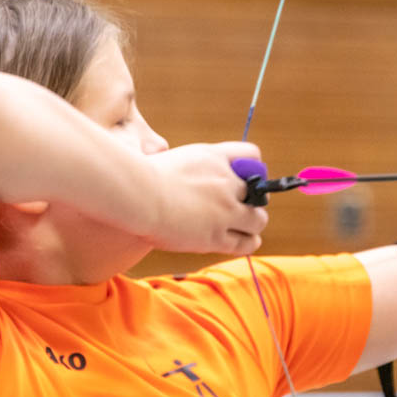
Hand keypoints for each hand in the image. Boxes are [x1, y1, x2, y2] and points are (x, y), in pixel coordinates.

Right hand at [144, 142, 269, 254]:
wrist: (136, 196)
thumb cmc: (142, 179)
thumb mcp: (174, 159)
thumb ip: (195, 166)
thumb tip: (194, 172)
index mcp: (214, 157)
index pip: (252, 154)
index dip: (253, 168)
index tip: (244, 179)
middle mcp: (225, 182)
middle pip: (259, 191)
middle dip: (254, 200)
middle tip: (243, 208)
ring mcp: (224, 210)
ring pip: (258, 220)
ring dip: (254, 223)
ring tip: (246, 227)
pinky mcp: (216, 236)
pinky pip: (245, 242)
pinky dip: (249, 242)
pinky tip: (248, 241)